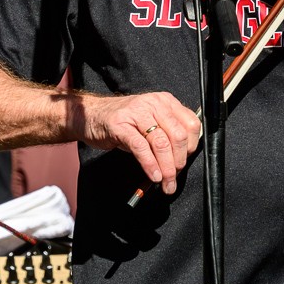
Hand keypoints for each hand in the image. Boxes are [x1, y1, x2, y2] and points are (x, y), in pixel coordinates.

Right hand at [76, 92, 201, 193]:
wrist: (91, 115)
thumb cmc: (124, 122)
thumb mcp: (151, 122)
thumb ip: (168, 134)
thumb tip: (182, 160)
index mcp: (166, 102)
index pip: (191, 124)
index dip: (192, 147)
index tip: (185, 162)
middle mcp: (154, 104)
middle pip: (178, 136)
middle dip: (179, 162)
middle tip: (174, 177)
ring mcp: (137, 113)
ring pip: (161, 143)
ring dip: (166, 168)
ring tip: (166, 182)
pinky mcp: (120, 125)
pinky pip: (141, 148)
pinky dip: (150, 165)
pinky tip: (153, 175)